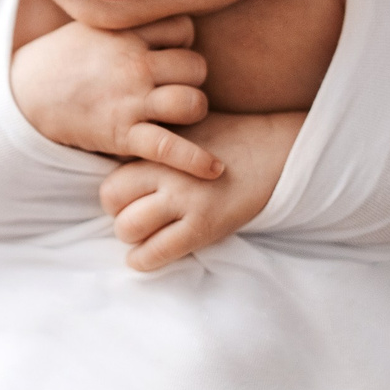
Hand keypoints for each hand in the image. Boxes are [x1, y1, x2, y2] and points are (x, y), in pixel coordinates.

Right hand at [11, 14, 219, 177]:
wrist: (22, 95)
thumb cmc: (58, 60)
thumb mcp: (89, 26)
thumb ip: (124, 22)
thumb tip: (150, 10)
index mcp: (126, 34)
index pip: (183, 28)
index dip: (182, 42)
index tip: (168, 52)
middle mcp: (134, 65)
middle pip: (196, 66)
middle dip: (191, 78)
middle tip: (172, 87)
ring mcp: (130, 100)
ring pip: (193, 102)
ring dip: (193, 110)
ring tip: (180, 115)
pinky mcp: (123, 134)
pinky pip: (171, 147)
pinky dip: (196, 161)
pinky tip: (215, 169)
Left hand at [101, 110, 302, 269]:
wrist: (278, 149)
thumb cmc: (231, 138)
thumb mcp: (187, 129)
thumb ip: (157, 144)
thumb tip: (128, 160)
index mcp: (159, 146)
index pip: (111, 179)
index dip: (117, 196)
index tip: (131, 202)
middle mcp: (165, 171)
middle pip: (111, 202)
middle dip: (120, 215)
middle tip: (139, 220)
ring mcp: (184, 198)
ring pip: (127, 228)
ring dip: (132, 238)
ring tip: (147, 237)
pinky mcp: (204, 223)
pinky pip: (158, 251)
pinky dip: (143, 260)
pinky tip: (146, 258)